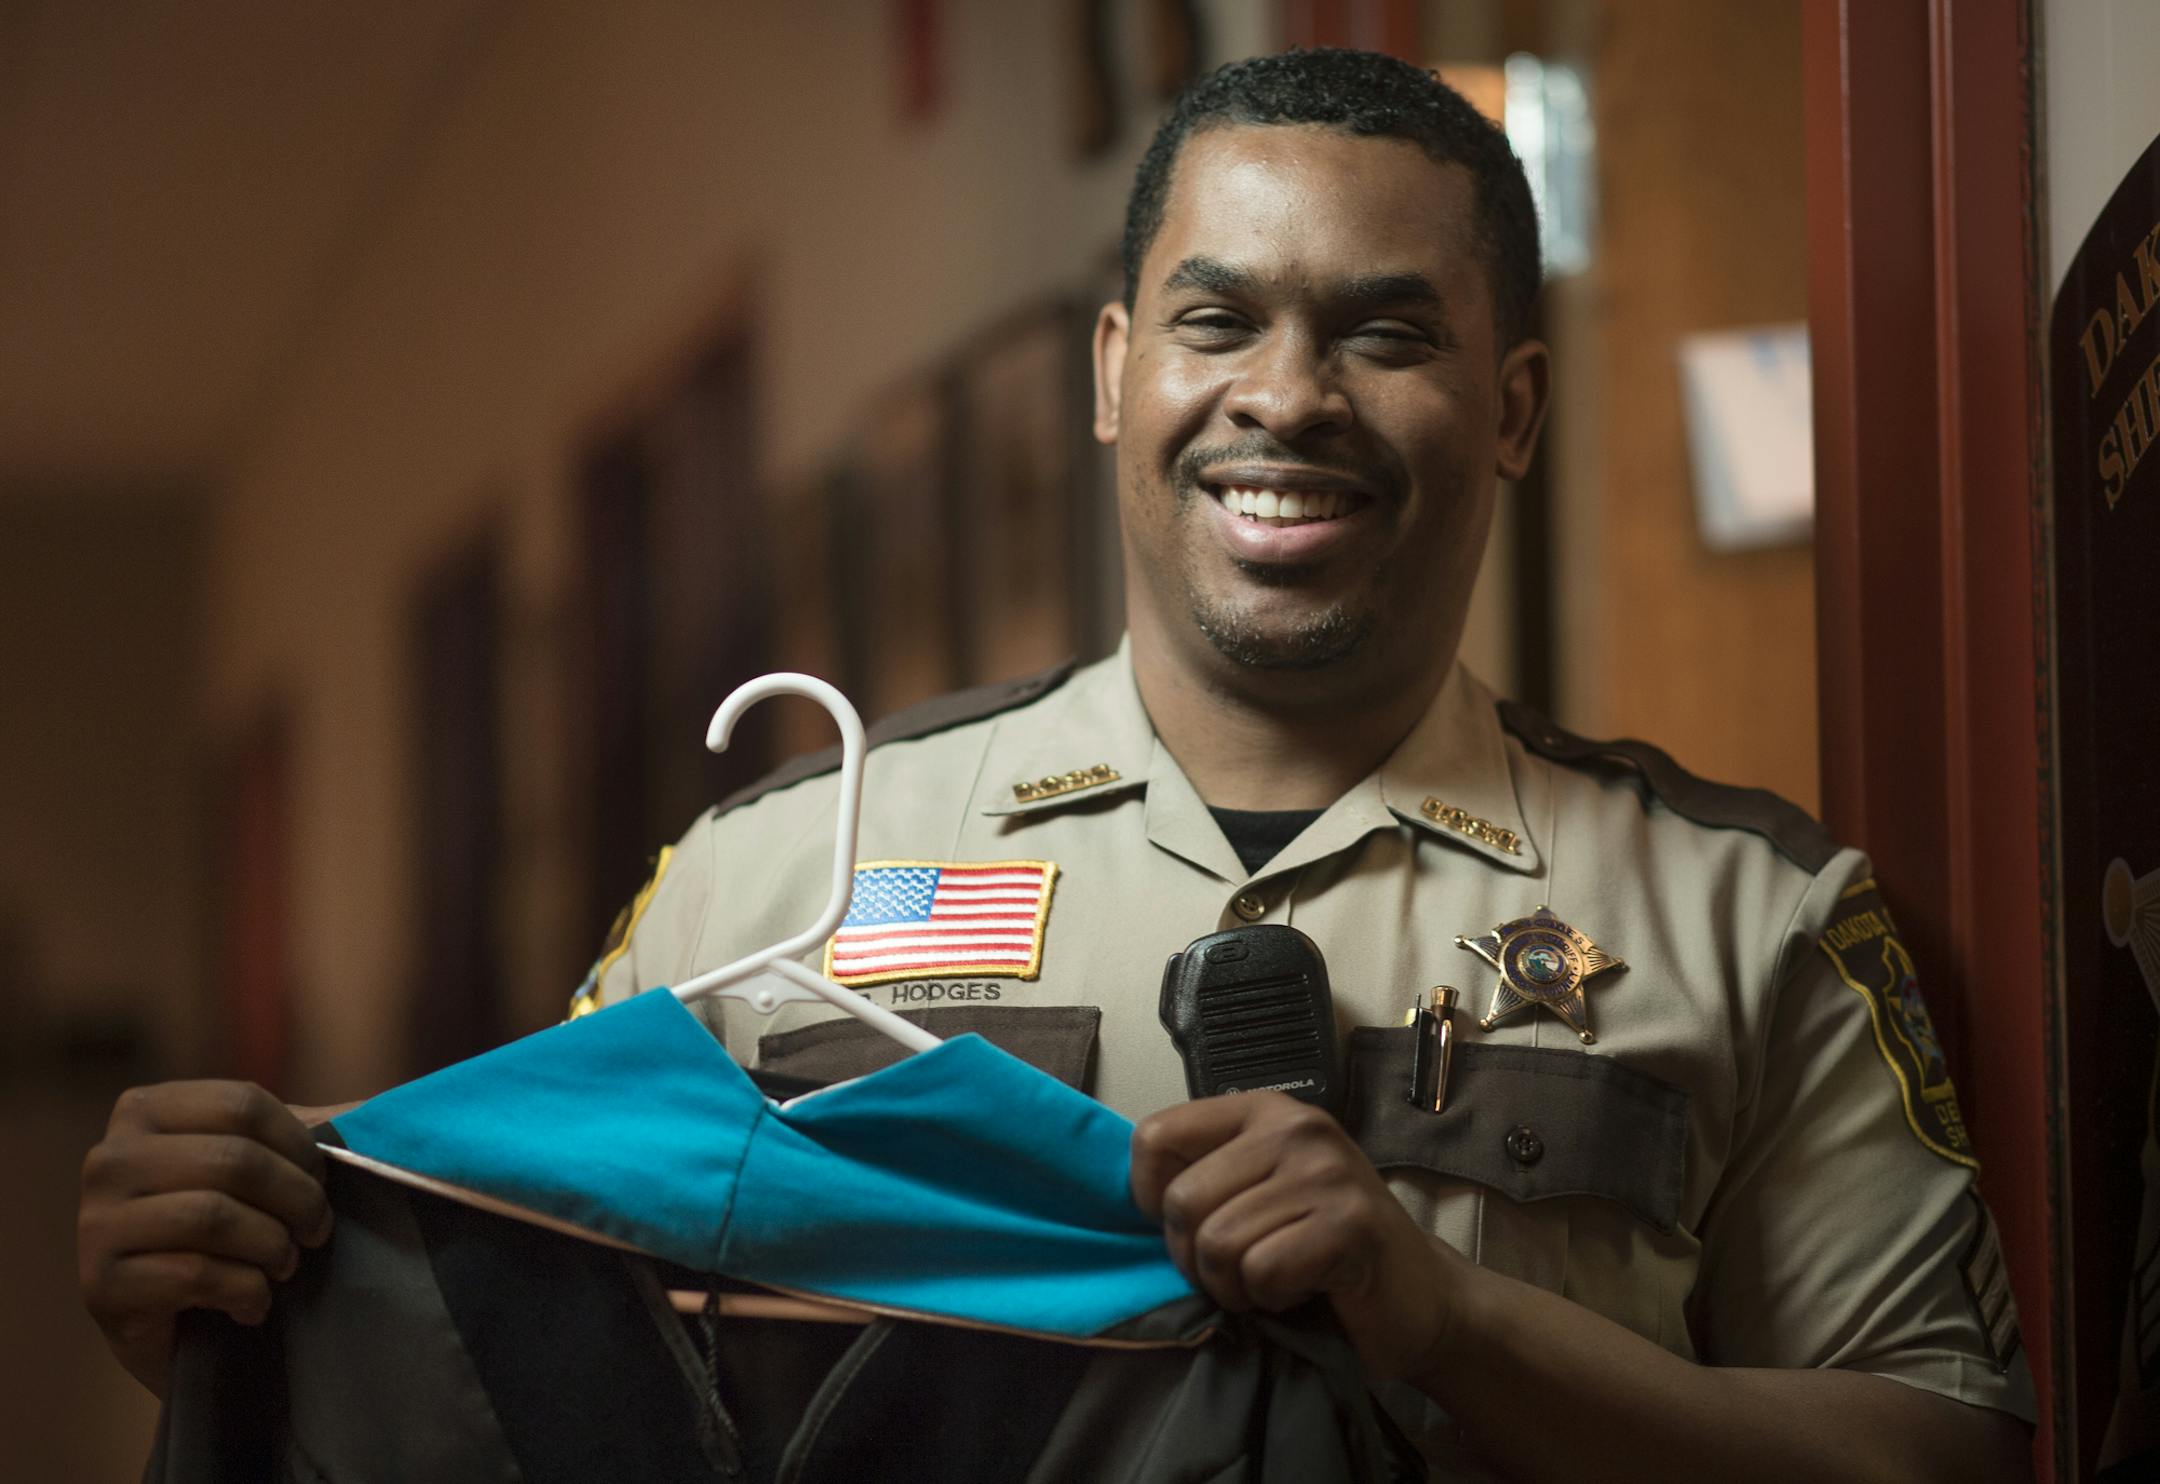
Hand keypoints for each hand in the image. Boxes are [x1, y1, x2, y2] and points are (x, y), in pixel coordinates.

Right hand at [77, 1081, 334, 1397]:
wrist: (184, 1329)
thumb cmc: (233, 1234)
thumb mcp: (269, 1168)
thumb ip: (316, 1129)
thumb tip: (392, 1106)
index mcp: (146, 1110)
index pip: (243, 1104)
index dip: (301, 1146)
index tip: (322, 1182)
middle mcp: (109, 1159)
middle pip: (234, 1159)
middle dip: (298, 1202)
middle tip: (316, 1233)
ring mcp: (93, 1223)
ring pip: (214, 1216)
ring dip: (273, 1248)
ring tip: (285, 1267)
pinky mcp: (99, 1285)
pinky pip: (194, 1275)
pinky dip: (246, 1292)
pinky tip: (254, 1304)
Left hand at [1129, 1091, 1466, 1380]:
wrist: (1421, 1299)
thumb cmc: (1322, 1252)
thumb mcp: (1256, 1193)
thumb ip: (1202, 1179)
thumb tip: (1121, 1199)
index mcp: (1261, 1109)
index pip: (1154, 1137)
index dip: (1151, 1200)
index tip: (1193, 1227)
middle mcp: (1294, 1126)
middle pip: (1179, 1201)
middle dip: (1197, 1259)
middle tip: (1243, 1271)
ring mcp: (1326, 1171)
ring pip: (1217, 1243)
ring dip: (1236, 1286)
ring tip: (1277, 1280)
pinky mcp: (1349, 1224)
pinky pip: (1261, 1271)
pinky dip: (1272, 1299)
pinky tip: (1307, 1290)